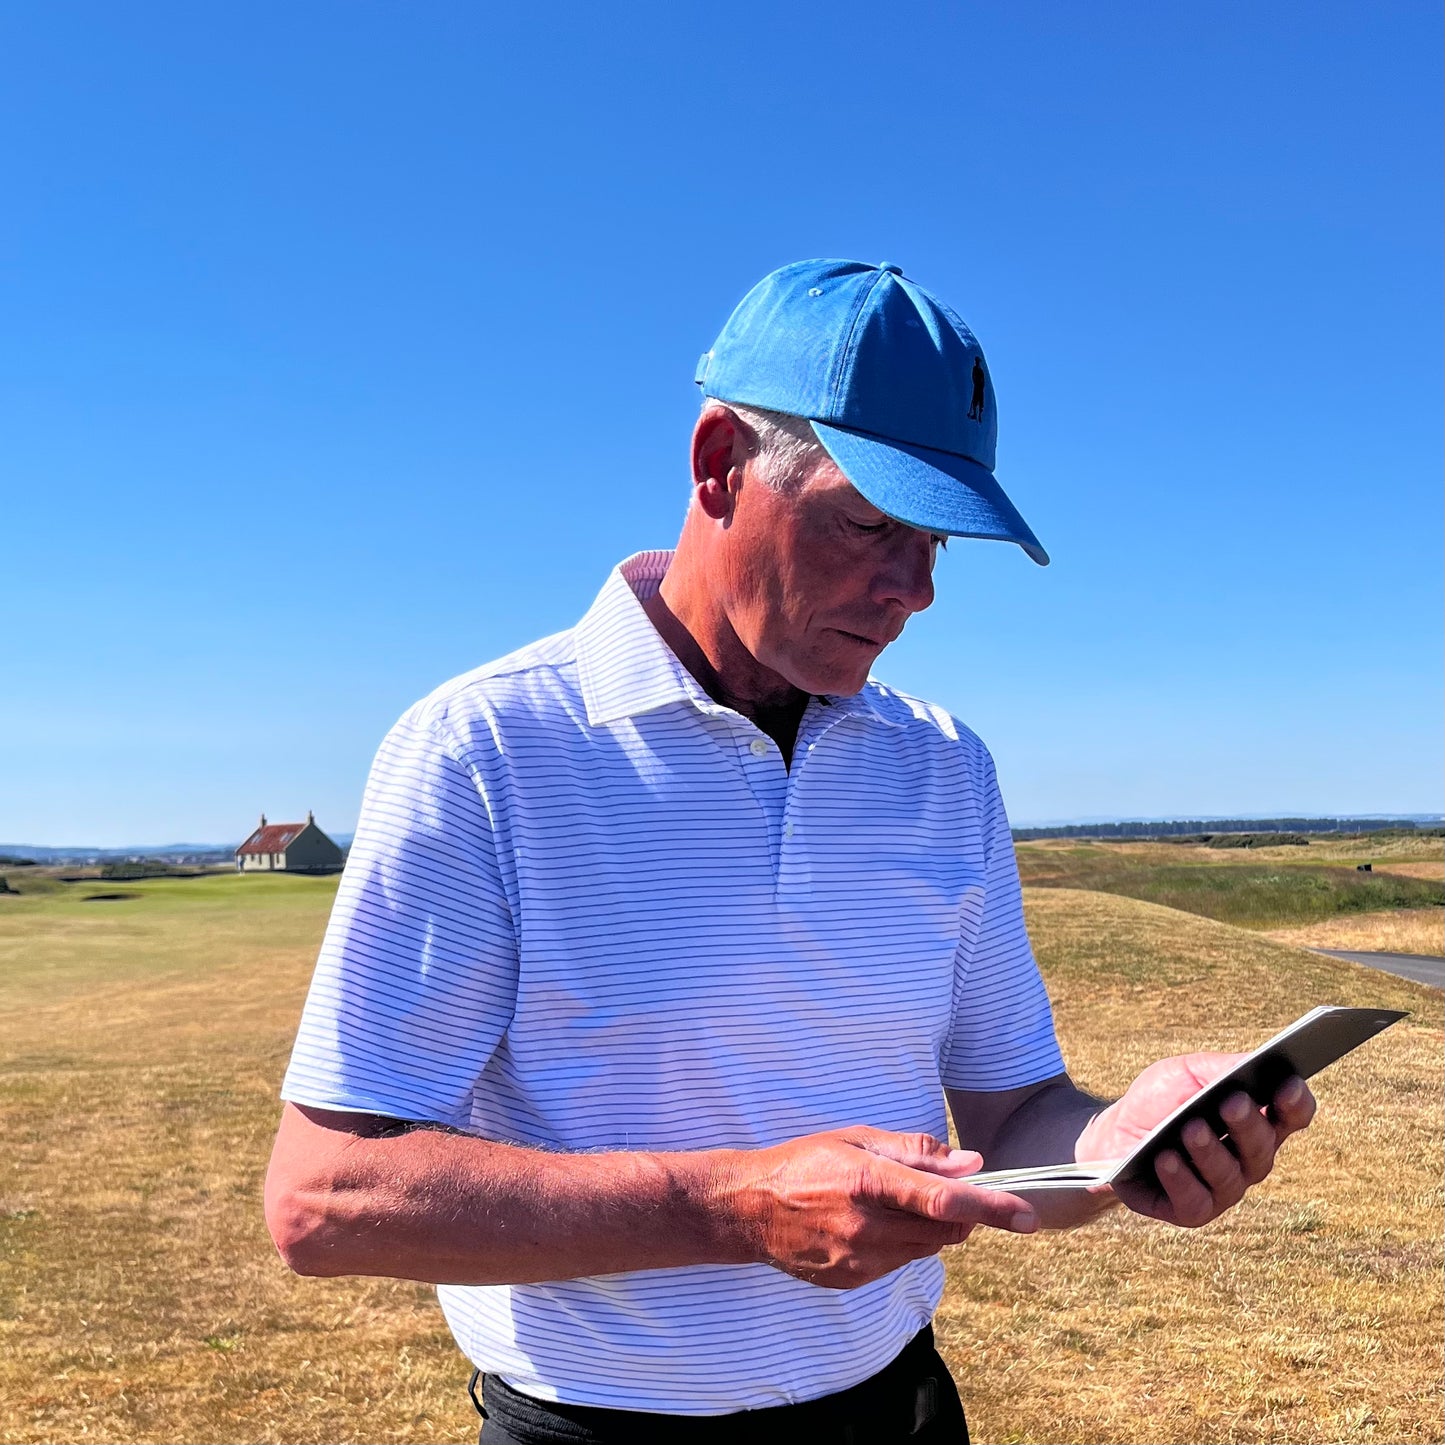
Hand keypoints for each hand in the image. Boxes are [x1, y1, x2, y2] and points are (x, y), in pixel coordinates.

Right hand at [718, 1126, 1037, 1289]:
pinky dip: (900, 1244)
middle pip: (944, 1229)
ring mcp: (859, 1259)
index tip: (1027, 1215)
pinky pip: (899, 1264)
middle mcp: (867, 1226)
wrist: (750, 1209)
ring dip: (928, 1228)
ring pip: (925, 1249)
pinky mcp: (853, 1280)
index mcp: (868, 1180)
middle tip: (941, 1191)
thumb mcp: (857, 1138)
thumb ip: (917, 1151)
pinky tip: (868, 1224)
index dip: (991, 1207)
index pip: (943, 1199)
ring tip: (892, 1203)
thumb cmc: (806, 1162)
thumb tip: (971, 1162)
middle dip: (959, 1212)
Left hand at [1076, 1053, 1316, 1227]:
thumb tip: (1252, 1064)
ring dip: (1210, 1151)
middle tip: (1231, 1102)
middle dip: (1248, 1124)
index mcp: (1255, 1121)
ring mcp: (1222, 1189)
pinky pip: (1195, 1201)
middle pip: (1263, 1147)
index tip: (1288, 1084)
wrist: (1112, 1135)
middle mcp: (1247, 1160)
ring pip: (1230, 1177)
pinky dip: (1180, 1179)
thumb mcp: (1184, 1073)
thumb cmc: (1158, 1101)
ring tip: (1190, 1129)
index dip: (1295, 1102)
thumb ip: (1219, 1069)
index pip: (1290, 1116)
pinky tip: (1165, 1158)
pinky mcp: (1192, 1211)